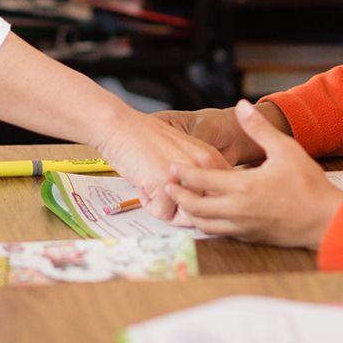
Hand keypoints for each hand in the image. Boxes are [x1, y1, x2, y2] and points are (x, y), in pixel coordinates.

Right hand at [93, 107, 228, 220]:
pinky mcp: (165, 183)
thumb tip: (209, 207)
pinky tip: (144, 185)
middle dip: (186, 211)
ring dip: (168, 208)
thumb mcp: (183, 154)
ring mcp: (186, 174)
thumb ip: (199, 176)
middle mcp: (203, 165)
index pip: (223, 196)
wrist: (119, 126)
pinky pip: (163, 214)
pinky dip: (150, 205)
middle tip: (168, 194)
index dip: (205, 205)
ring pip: (186, 216)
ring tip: (156, 187)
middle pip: (206, 210)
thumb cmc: (147, 140)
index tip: (189, 199)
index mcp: (212, 158)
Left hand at [165, 101, 342, 247]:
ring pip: (205, 225)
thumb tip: (241, 105)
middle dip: (179, 196)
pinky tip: (209, 216)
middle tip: (168, 187)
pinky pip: (221, 232)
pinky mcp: (251, 237)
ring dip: (191, 214)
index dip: (183, 174)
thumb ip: (258, 128)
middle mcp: (237, 211)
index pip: (201, 181)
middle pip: (195, 207)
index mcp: (242, 188)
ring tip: (184, 203)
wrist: (325, 220)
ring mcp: (243, 227)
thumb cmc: (307, 184)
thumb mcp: (285, 149)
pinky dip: (208, 224)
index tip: (171, 167)